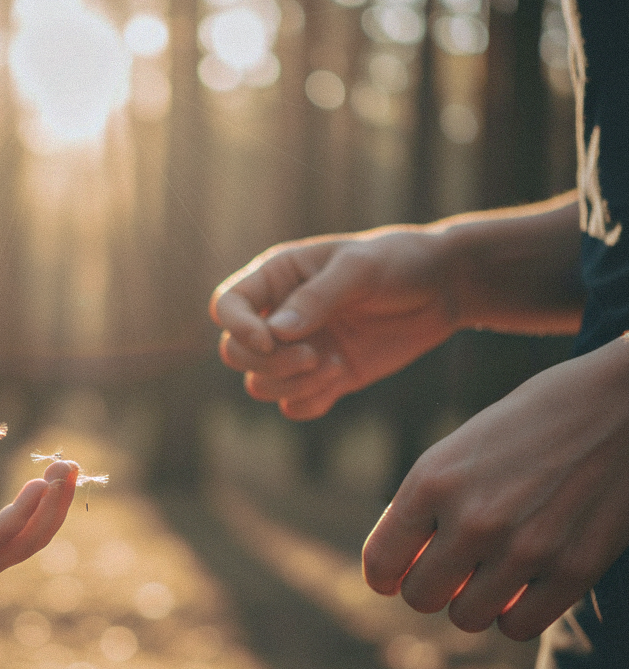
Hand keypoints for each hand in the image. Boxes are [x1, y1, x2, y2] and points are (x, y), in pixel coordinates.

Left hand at [0, 460, 77, 641]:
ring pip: (26, 537)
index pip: (28, 529)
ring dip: (50, 504)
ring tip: (63, 470)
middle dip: (60, 501)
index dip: (50, 502)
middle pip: (37, 534)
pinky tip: (37, 486)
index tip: (61, 468)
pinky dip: (23, 512)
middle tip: (72, 464)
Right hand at [210, 229, 457, 418]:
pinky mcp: (322, 378)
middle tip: (312, 356)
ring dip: (289, 385)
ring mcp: (298, 350)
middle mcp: (278, 316)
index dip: (237, 328)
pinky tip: (340, 378)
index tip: (269, 340)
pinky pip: (293, 406)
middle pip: (234, 353)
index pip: (226, 305)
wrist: (442, 288)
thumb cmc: (398, 262)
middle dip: (266, 363)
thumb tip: (276, 333)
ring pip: (258, 385)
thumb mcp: (360, 268)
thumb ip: (317, 297)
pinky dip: (308, 401)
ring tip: (333, 367)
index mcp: (276, 278)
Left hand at [362, 335, 628, 640]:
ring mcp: (524, 548)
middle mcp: (472, 518)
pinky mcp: (573, 569)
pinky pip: (518, 627)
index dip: (383, 576)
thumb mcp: (457, 450)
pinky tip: (522, 585)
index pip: (380, 562)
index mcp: (432, 481)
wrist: (617, 405)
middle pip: (421, 597)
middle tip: (449, 569)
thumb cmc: (527, 424)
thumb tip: (398, 569)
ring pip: (467, 619)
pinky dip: (514, 615)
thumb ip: (424, 506)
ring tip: (488, 574)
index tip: (394, 577)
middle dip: (430, 586)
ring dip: (472, 602)